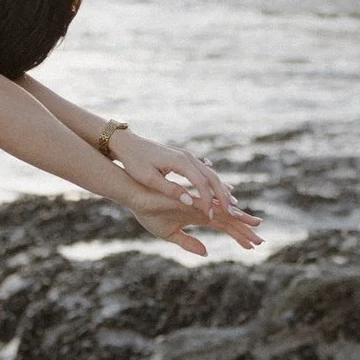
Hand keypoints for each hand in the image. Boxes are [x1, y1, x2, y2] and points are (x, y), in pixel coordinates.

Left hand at [112, 130, 258, 245]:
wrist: (128, 144)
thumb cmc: (135, 162)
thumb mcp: (149, 179)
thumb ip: (170, 189)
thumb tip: (190, 201)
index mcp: (179, 162)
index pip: (201, 182)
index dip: (208, 200)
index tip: (211, 216)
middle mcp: (187, 157)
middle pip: (212, 177)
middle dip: (222, 196)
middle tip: (232, 213)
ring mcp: (187, 158)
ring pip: (211, 174)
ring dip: (221, 190)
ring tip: (230, 207)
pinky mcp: (184, 160)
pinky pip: (205, 173)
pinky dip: (214, 185)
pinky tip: (221, 194)